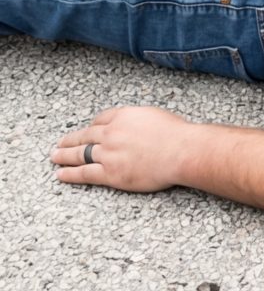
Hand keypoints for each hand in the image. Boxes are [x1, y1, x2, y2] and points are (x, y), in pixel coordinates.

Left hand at [51, 106, 190, 194]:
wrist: (181, 150)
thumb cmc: (176, 134)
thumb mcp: (155, 116)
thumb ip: (139, 121)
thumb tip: (137, 127)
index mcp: (123, 116)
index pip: (101, 119)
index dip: (92, 126)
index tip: (87, 130)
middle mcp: (111, 132)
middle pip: (85, 135)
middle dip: (71, 140)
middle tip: (60, 143)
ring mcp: (109, 153)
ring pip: (80, 154)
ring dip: (64, 155)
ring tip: (55, 157)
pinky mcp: (110, 173)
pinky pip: (85, 173)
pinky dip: (70, 174)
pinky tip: (61, 174)